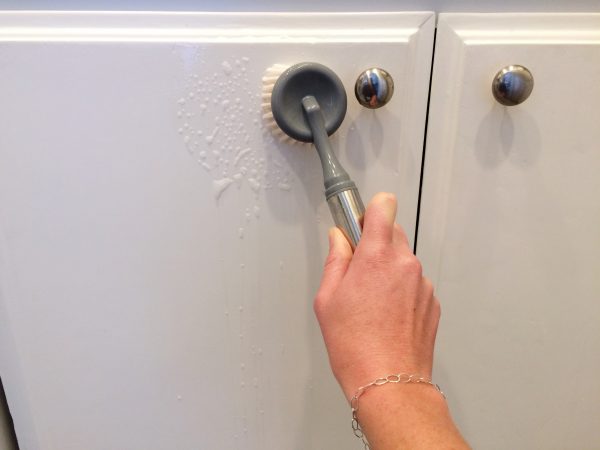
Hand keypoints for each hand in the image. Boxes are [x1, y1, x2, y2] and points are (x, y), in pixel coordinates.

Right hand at [314, 192, 439, 399]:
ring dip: (389, 268)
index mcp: (377, 256)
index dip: (370, 209)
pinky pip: (414, 283)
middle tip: (357, 269)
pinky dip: (402, 290)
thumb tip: (339, 240)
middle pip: (393, 231)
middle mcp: (405, 263)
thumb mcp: (327, 299)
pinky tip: (387, 315)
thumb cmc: (355, 346)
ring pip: (404, 259)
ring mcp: (422, 283)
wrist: (389, 382)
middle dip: (375, 242)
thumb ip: (335, 260)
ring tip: (371, 302)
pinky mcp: (432, 302)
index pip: (383, 206)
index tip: (358, 222)